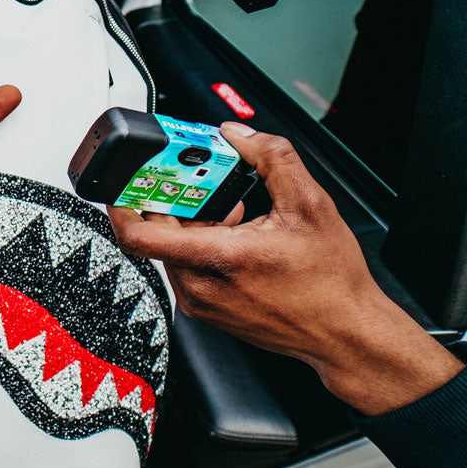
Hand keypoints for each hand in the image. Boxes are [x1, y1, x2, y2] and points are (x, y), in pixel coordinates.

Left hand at [109, 125, 461, 415]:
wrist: (344, 332)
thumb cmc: (331, 282)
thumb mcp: (310, 204)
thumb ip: (271, 157)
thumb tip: (238, 134)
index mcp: (219, 258)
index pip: (139, 235)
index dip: (122, 203)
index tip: (126, 180)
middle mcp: (201, 286)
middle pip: (157, 234)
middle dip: (175, 202)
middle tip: (202, 185)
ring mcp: (201, 303)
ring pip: (171, 250)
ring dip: (191, 225)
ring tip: (233, 216)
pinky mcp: (206, 312)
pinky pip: (186, 268)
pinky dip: (201, 245)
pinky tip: (235, 237)